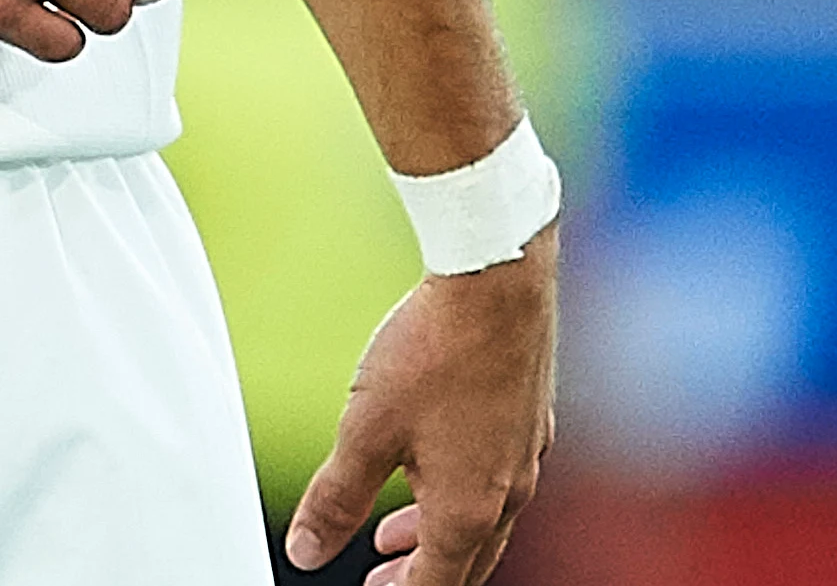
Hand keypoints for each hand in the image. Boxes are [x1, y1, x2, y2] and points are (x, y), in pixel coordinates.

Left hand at [284, 239, 558, 584]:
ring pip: (484, 518)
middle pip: (466, 559)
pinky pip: (498, 477)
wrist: (497, 281)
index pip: (435, 582)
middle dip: (419, 571)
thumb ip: (335, 499)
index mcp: (467, 511)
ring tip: (393, 529)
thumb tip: (306, 551)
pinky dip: (462, 490)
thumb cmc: (434, 353)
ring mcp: (525, 454)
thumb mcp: (364, 431)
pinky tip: (435, 460)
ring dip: (438, 531)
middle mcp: (508, 492)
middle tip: (378, 574)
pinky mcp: (530, 417)